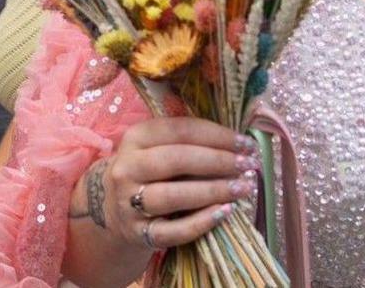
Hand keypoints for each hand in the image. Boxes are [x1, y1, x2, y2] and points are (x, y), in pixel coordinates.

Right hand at [73, 117, 260, 251]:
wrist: (115, 212)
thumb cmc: (152, 172)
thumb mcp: (159, 146)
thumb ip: (191, 137)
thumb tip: (240, 139)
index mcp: (136, 138)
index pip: (180, 130)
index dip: (217, 135)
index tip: (246, 143)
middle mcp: (127, 168)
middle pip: (176, 160)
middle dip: (218, 161)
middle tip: (249, 165)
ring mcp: (128, 203)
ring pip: (172, 196)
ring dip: (213, 191)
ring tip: (243, 188)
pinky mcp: (137, 233)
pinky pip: (171, 231)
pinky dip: (200, 223)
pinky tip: (225, 212)